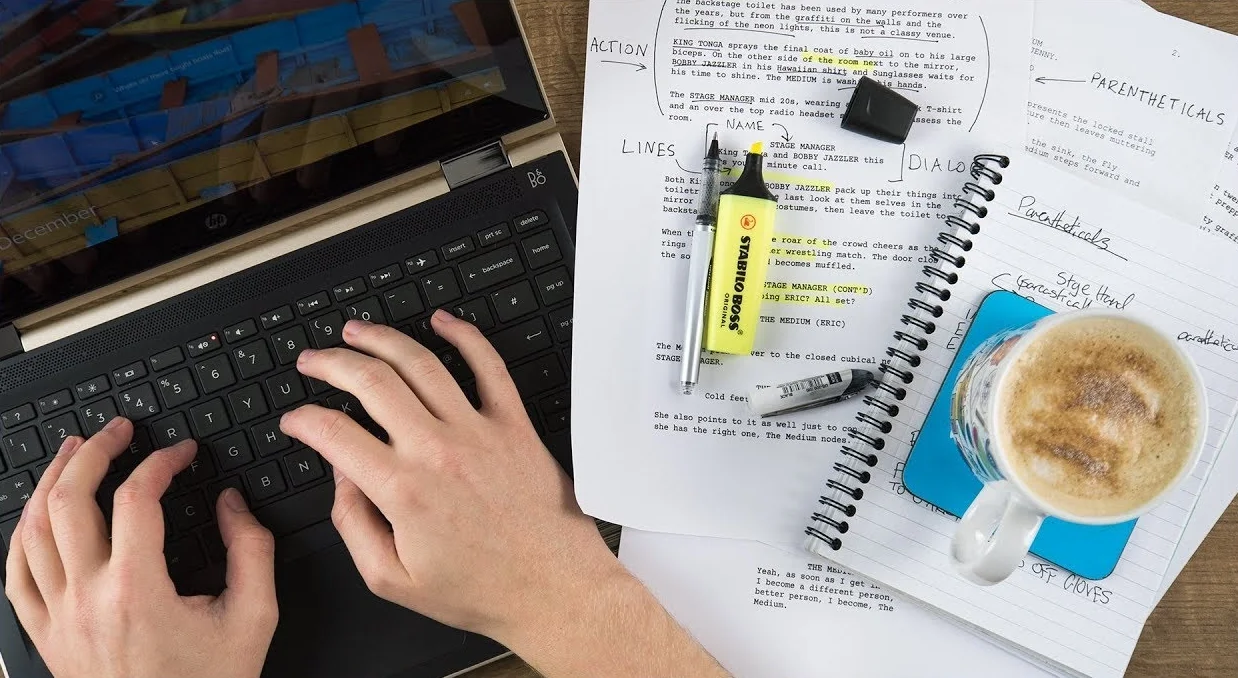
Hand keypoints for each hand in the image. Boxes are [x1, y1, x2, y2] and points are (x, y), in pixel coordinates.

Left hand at [4, 418, 278, 677]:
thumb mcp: (253, 618)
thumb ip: (252, 550)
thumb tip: (232, 503)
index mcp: (137, 592)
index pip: (136, 499)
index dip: (160, 462)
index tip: (181, 453)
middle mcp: (87, 601)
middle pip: (69, 502)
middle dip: (94, 452)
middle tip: (118, 430)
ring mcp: (58, 619)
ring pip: (31, 532)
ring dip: (52, 482)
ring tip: (74, 452)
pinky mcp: (46, 637)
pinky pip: (15, 576)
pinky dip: (22, 535)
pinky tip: (38, 514)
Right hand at [280, 312, 618, 641]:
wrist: (554, 590)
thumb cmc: (482, 590)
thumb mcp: (393, 580)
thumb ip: (354, 525)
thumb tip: (341, 479)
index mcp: (404, 491)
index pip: (335, 434)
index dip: (303, 420)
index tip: (296, 419)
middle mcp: (438, 451)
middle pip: (371, 382)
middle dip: (331, 363)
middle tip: (313, 359)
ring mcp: (479, 432)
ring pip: (421, 364)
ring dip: (382, 339)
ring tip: (357, 331)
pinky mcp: (514, 425)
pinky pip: (489, 366)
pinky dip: (465, 336)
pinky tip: (443, 323)